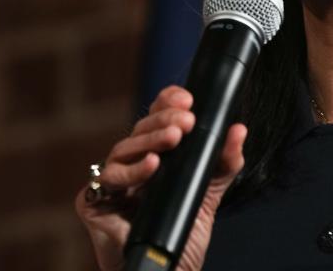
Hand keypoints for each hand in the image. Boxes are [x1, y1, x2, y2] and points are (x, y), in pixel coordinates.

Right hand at [75, 85, 246, 270]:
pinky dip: (130, 171)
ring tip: (174, 136)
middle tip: (187, 119)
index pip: (156, 118)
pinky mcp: (93, 202)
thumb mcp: (209, 195)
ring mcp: (111, 183)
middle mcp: (130, 164)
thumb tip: (238, 130)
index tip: (187, 98)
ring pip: (123, 149)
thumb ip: (223, 164)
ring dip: (149, 140)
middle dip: (163, 119)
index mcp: (153, 155)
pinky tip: (152, 166)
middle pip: (140, 129)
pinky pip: (107, 180)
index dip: (166, 102)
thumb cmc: (182, 234)